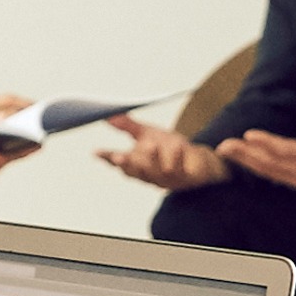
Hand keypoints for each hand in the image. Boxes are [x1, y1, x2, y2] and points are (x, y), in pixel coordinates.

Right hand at [97, 113, 228, 190]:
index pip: (119, 162)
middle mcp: (150, 175)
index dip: (107, 158)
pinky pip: (180, 170)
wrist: (199, 161)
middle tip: (118, 156)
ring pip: (157, 173)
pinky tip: (178, 146)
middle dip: (127, 164)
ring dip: (153, 160)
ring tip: (150, 145)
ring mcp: (167, 179)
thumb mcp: (148, 134)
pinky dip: (178, 158)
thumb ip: (128, 127)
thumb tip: (108, 116)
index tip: (96, 152)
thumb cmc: (170, 150)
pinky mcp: (185, 179)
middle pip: (135, 172)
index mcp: (138, 165)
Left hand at [225, 93, 295, 205]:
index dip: (267, 143)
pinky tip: (241, 161)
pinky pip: (271, 175)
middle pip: (269, 163)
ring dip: (244, 161)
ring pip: (266, 171)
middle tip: (223, 146)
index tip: (249, 135)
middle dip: (245, 154)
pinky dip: (254, 168)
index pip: (286, 150)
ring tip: (225, 151)